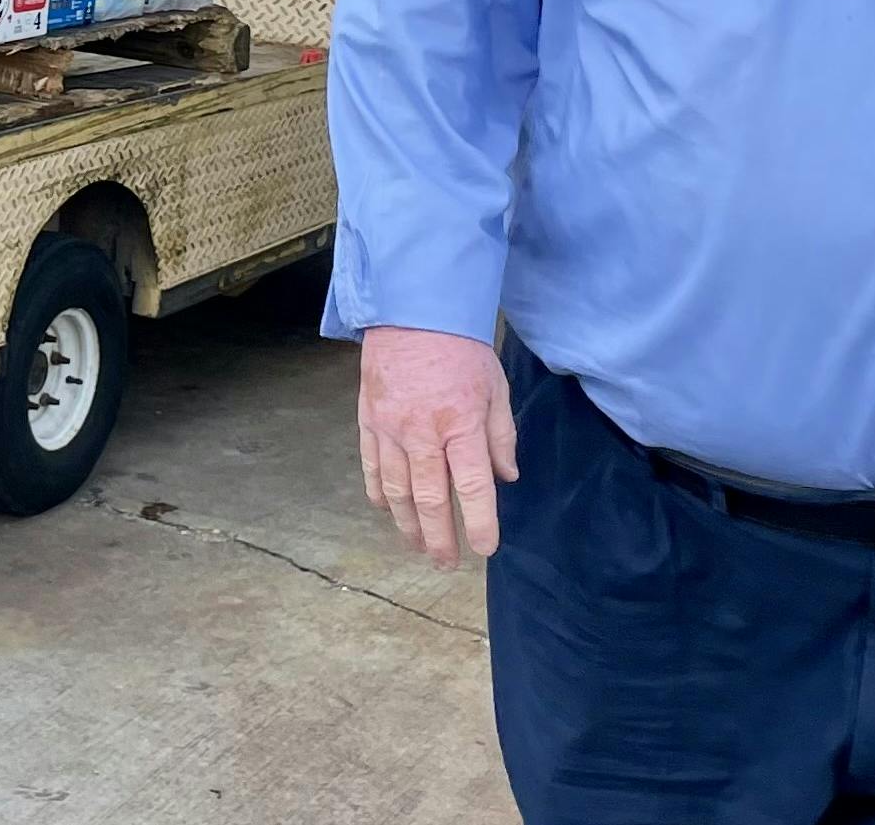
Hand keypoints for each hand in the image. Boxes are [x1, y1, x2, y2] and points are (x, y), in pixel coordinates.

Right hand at [356, 327, 517, 566]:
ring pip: (397, 490)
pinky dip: (379, 494)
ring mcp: (390, 428)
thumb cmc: (461, 348)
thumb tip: (505, 477)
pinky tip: (387, 511)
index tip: (485, 548)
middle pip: (430, 498)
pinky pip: (371, 467)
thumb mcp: (496, 387)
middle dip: (440, 537)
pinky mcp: (368, 420)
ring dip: (408, 524)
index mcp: (461, 423)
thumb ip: (501, 435)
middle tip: (447, 563)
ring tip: (419, 545)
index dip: (479, 521)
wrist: (411, 311)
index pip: (472, 485)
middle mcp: (423, 432)